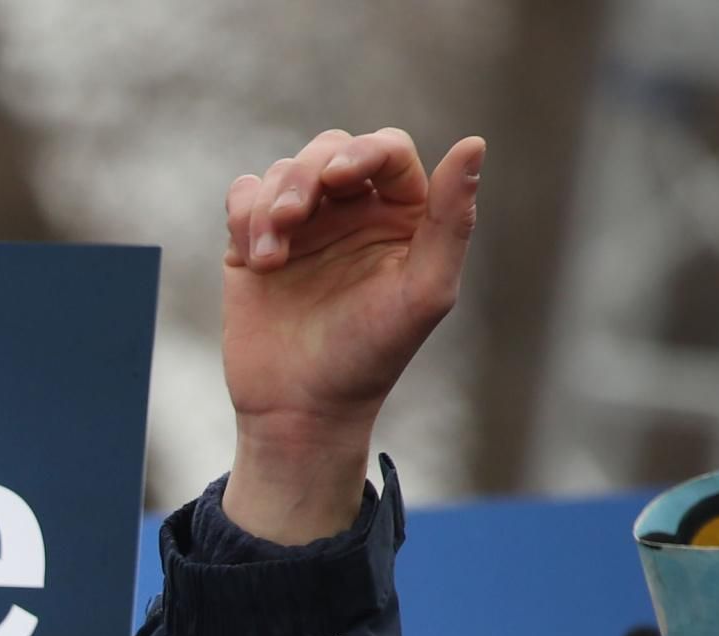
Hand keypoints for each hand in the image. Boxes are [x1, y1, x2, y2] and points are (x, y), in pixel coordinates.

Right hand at [220, 128, 481, 542]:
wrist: (301, 410)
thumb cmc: (371, 356)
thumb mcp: (425, 291)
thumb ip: (452, 218)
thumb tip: (474, 142)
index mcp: (402, 214)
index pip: (386, 152)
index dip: (362, 152)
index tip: (338, 178)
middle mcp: (352, 212)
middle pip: (328, 150)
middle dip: (305, 174)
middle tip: (292, 218)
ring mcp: (302, 226)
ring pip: (282, 172)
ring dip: (271, 203)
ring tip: (272, 256)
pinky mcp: (253, 245)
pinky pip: (244, 197)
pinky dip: (244, 213)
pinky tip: (256, 257)